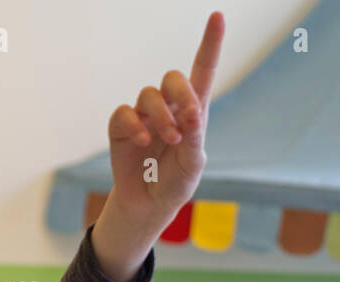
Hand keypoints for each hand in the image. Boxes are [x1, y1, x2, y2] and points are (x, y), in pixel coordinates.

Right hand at [104, 11, 224, 228]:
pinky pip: (125, 113)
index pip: (203, 72)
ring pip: (149, 94)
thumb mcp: (192, 162)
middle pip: (173, 78)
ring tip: (169, 139)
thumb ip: (194, 135)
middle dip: (181, 93)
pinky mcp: (122, 127)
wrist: (150, 205)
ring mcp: (144, 115)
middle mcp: (169, 108)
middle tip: (187, 118)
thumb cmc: (176, 182)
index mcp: (193, 113)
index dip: (210, 44)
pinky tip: (144, 142)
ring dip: (161, 116)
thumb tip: (191, 110)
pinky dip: (136, 126)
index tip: (218, 16)